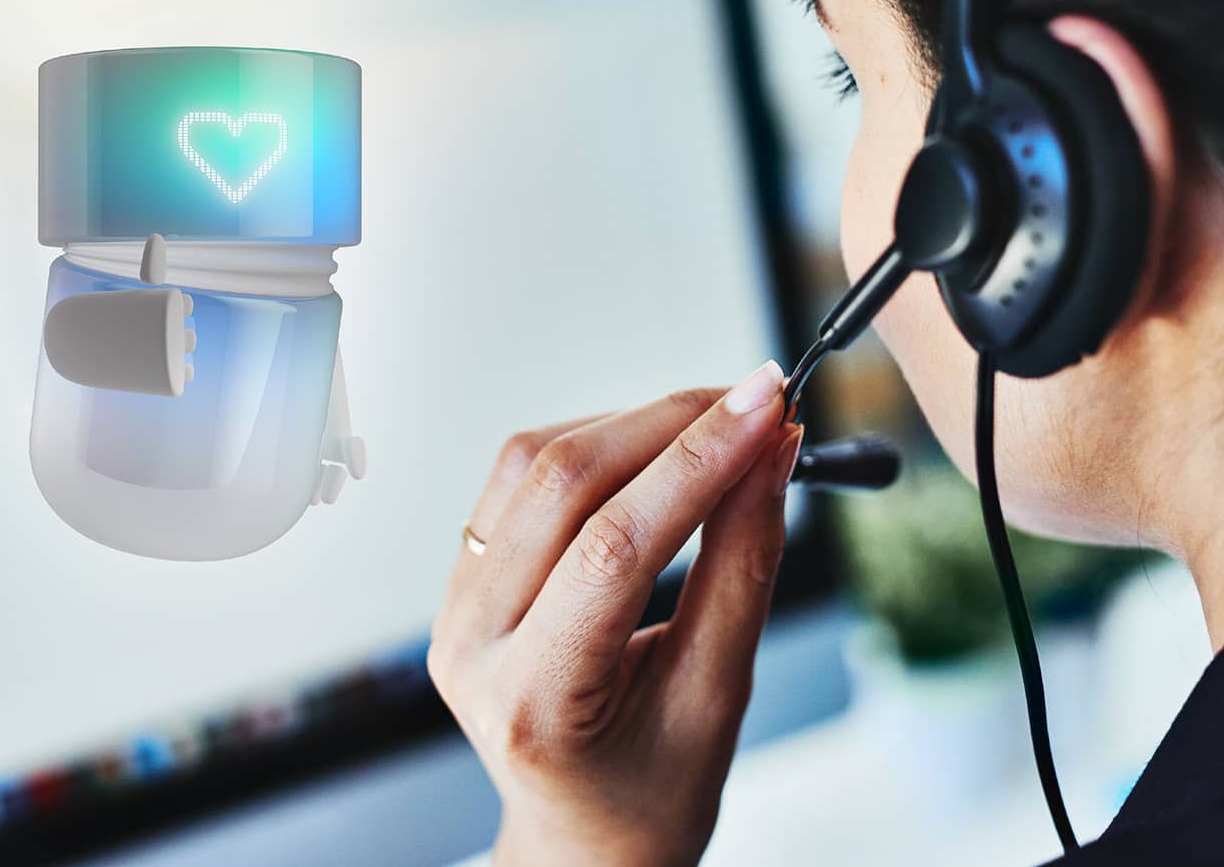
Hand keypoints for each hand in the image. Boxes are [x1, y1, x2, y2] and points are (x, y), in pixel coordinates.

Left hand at [428, 362, 803, 866]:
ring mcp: (454, 609)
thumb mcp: (718, 695)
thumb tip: (769, 453)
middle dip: (670, 425)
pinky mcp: (462, 578)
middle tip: (758, 400)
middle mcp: (471, 646)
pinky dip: (595, 446)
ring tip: (717, 424)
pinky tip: (656, 450)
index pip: (613, 549)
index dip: (698, 463)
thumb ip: (743, 567)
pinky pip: (519, 480)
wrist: (587, 836)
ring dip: (632, 424)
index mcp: (531, 701)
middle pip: (561, 486)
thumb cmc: (653, 790)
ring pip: (532, 465)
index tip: (768, 408)